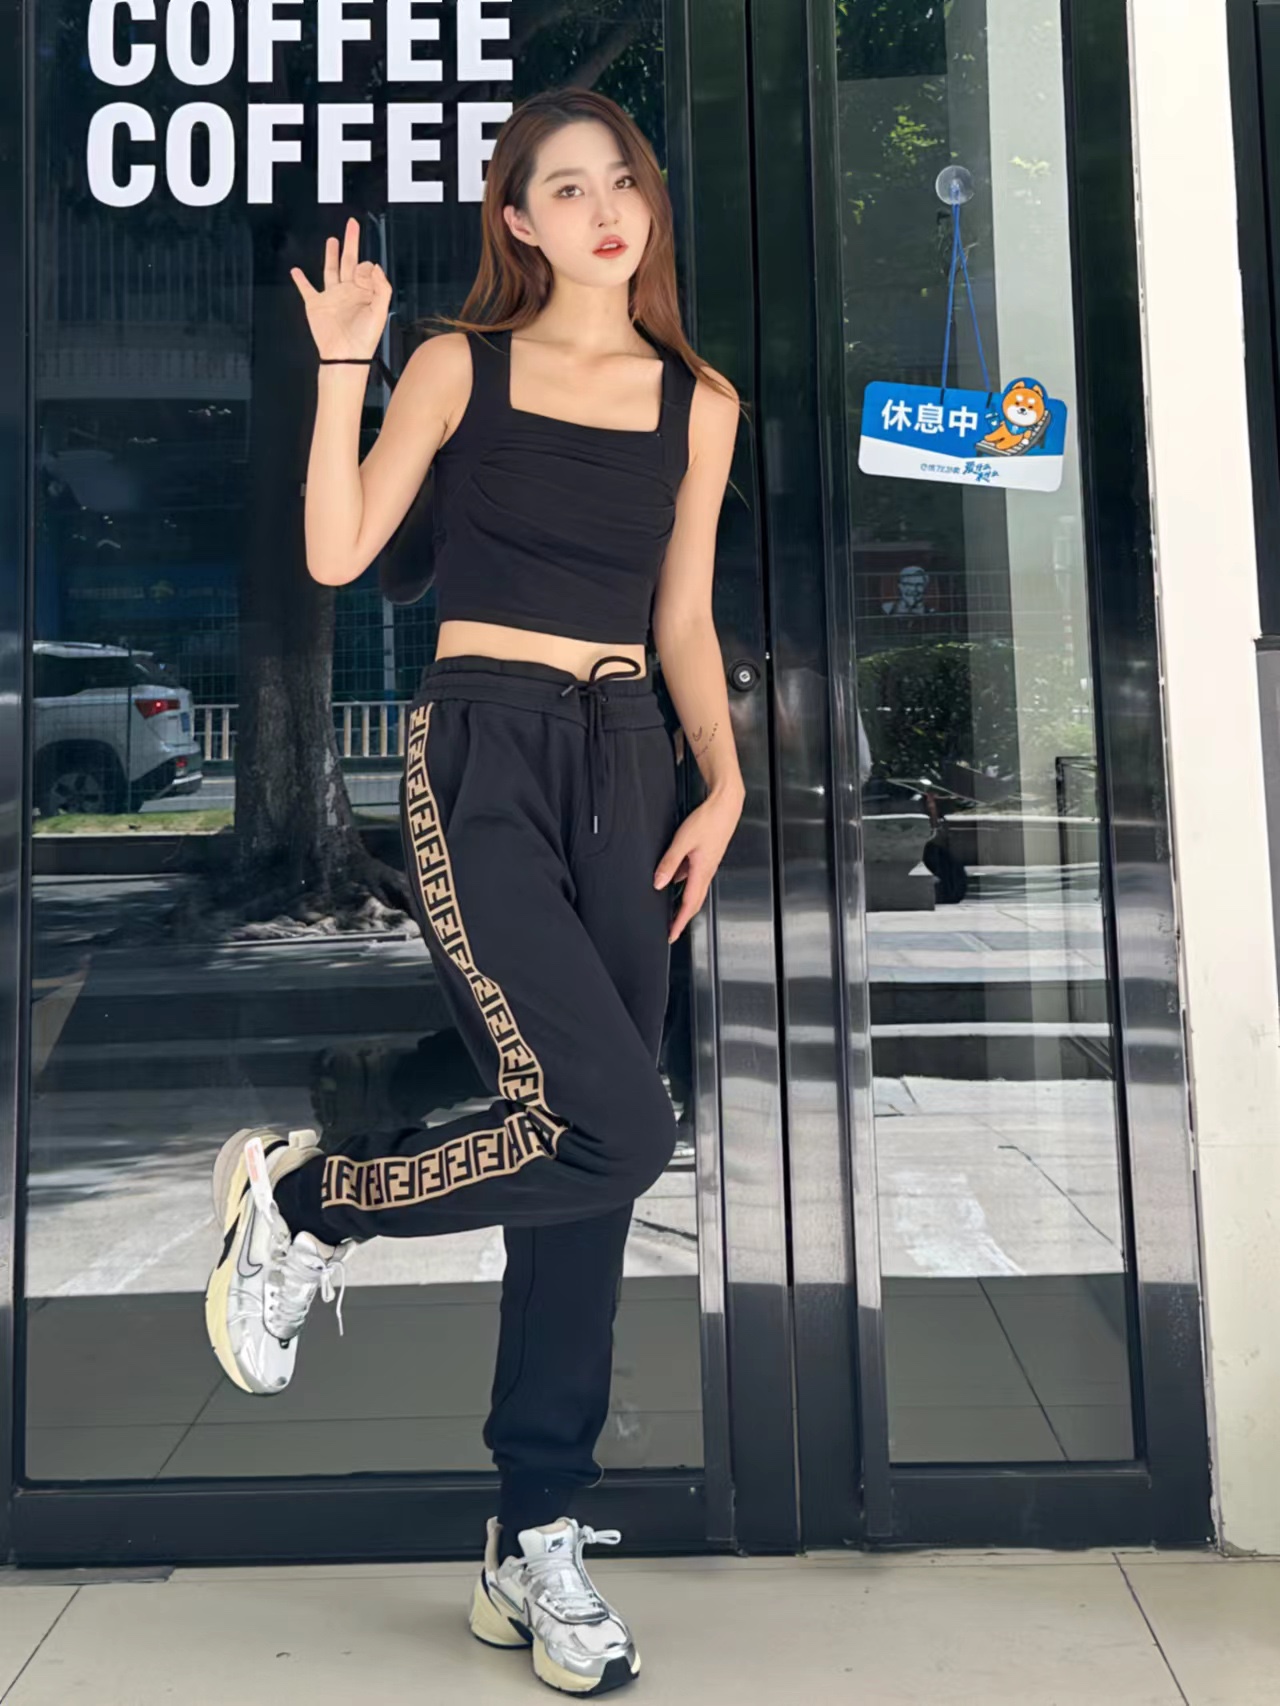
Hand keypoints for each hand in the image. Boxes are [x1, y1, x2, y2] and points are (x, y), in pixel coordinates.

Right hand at [290, 216, 392, 360]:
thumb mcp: (381, 311)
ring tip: (332, 240)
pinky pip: (306, 289)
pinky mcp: (316, 304)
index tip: (364, 272)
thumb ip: (381, 287)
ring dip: (331, 254)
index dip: (365, 267)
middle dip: (351, 242)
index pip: (365, 268)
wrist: (345, 355)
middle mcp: (348, 291)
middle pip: (349, 260)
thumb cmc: (364, 338)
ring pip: (331, 269)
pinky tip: (296, 271)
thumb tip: (374, 265)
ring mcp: (331, 297)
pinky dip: (300, 280)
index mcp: (364, 292)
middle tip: (352, 225)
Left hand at [653, 786, 743, 943]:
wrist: (726, 805)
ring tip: (671, 910)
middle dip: (682, 918)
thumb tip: (659, 883)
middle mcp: (707, 871)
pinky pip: (695, 877)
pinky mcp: (708, 857)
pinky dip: (685, 884)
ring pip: (695, 890)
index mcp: (702, 871)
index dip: (679, 922)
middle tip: (672, 929)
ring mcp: (708, 865)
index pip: (688, 904)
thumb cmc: (709, 820)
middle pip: (694, 902)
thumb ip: (669, 862)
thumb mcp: (682, 840)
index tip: (671, 935)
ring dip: (684, 903)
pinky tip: (674, 878)